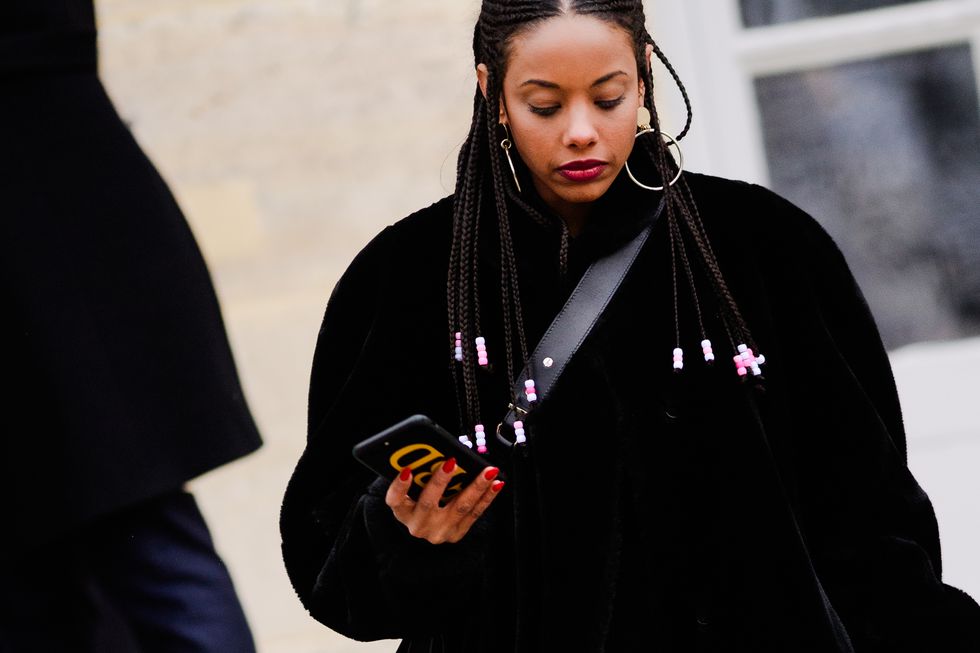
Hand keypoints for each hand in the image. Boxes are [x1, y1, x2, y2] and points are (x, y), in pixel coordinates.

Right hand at [385, 459, 503, 544]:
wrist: (429, 527)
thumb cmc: (420, 500)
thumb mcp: (412, 491)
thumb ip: (419, 475)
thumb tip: (436, 452)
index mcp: (402, 512)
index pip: (395, 500)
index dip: (399, 486)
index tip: (407, 470)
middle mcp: (418, 525)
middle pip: (428, 503)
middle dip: (441, 481)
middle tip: (452, 462)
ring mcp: (438, 532)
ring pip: (459, 508)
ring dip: (476, 487)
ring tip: (488, 471)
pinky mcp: (456, 534)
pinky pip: (474, 513)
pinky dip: (487, 497)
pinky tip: (496, 484)